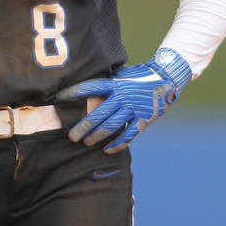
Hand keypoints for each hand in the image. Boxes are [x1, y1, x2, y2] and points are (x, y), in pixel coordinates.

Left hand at [56, 48, 191, 152]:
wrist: (167, 78)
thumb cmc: (140, 76)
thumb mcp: (122, 75)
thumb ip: (108, 81)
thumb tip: (88, 85)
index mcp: (114, 84)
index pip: (89, 88)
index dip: (73, 93)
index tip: (59, 98)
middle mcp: (121, 97)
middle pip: (97, 115)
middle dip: (82, 127)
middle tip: (71, 136)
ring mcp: (132, 109)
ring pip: (110, 127)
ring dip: (96, 136)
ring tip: (86, 143)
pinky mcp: (143, 119)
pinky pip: (129, 135)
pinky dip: (118, 144)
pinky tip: (107, 150)